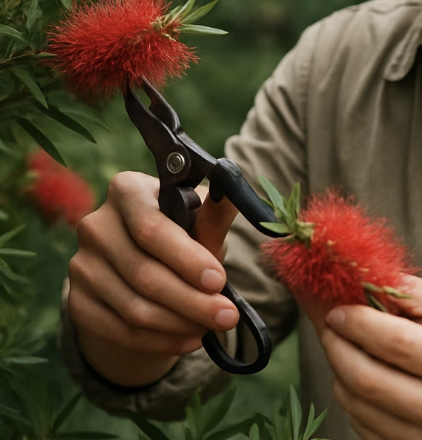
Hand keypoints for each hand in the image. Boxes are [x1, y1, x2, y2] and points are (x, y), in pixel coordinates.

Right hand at [67, 171, 239, 386]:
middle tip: (227, 316)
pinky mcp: (77, 301)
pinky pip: (120, 331)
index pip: (150, 229)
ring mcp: (81, 264)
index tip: (219, 280)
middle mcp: (95, 224)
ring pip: (133, 307)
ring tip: (212, 326)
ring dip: (179, 323)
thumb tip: (233, 196)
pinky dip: (160, 340)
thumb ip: (214, 213)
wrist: (146, 266)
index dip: (186, 258)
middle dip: (191, 300)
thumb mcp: (199, 221)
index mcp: (126, 190)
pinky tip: (189, 338)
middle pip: (143, 273)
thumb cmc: (180, 234)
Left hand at [319, 275, 421, 439]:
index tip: (338, 309)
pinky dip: (354, 400)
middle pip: (369, 380)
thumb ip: (410, 293)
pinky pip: (367, 429)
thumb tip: (362, 281)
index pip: (395, 343)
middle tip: (330, 325)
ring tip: (344, 346)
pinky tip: (361, 375)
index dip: (357, 323)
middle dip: (337, 347)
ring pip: (360, 408)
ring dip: (340, 372)